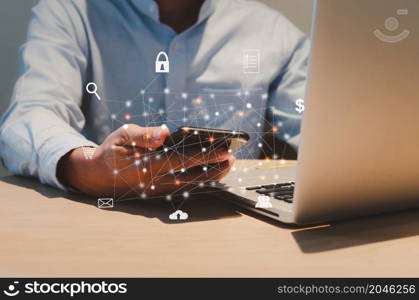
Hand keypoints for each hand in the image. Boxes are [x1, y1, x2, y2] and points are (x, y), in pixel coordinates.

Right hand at [58, 124, 233, 197]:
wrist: (97, 176)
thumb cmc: (111, 152)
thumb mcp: (122, 136)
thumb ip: (144, 135)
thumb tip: (164, 133)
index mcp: (147, 165)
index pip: (183, 160)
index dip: (205, 155)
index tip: (223, 149)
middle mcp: (155, 182)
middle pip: (192, 176)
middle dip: (215, 168)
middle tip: (232, 159)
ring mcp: (158, 190)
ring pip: (191, 186)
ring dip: (211, 177)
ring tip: (227, 166)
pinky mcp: (159, 193)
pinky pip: (184, 189)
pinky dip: (200, 183)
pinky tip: (211, 176)